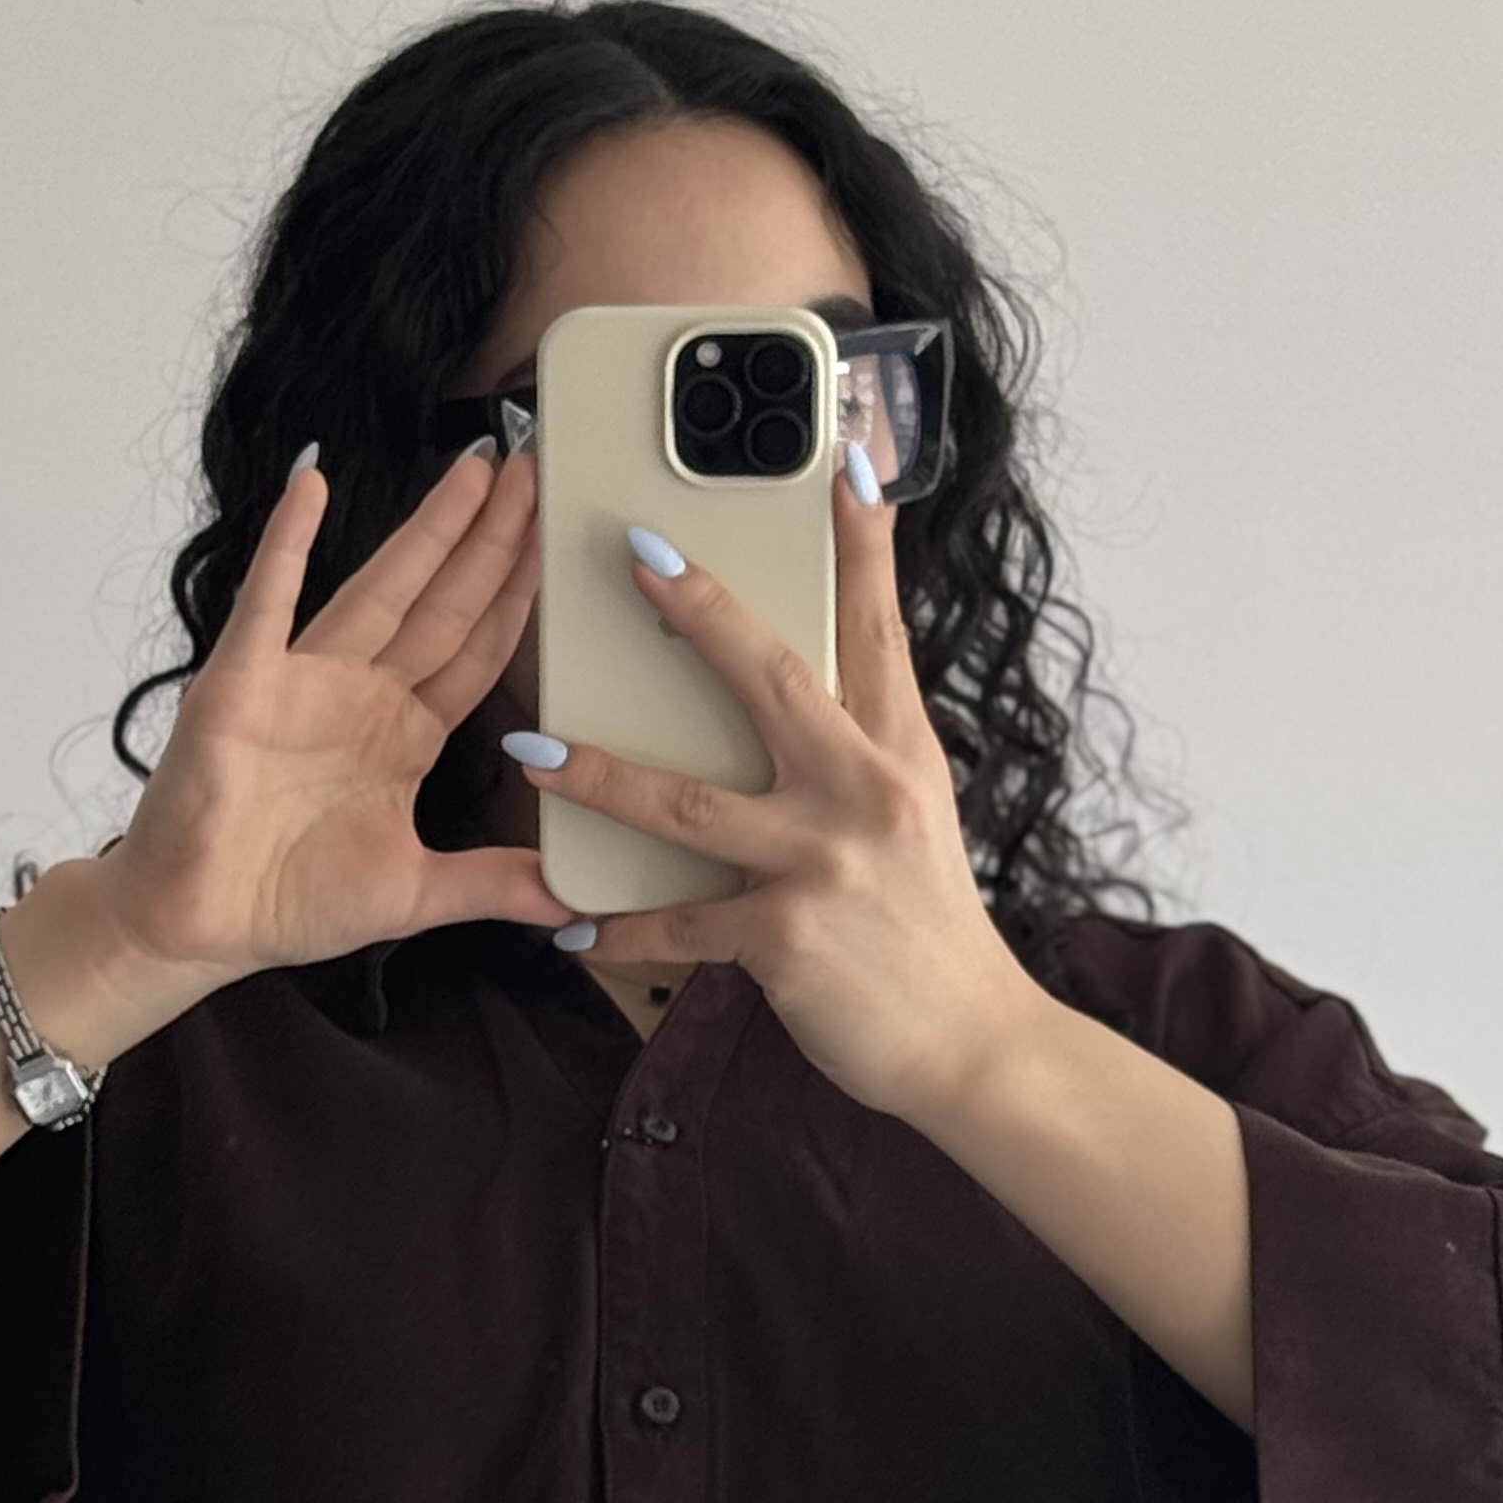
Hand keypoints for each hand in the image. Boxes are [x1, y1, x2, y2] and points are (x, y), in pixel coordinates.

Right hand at [73, 438, 571, 1003]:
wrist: (195, 925)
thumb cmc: (288, 902)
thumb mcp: (414, 895)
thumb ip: (491, 885)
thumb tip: (570, 906)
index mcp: (404, 736)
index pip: (478, 650)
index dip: (519, 596)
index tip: (556, 539)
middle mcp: (362, 695)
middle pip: (445, 602)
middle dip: (492, 540)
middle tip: (534, 471)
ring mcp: (304, 681)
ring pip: (382, 588)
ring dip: (427, 529)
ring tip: (474, 470)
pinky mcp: (243, 680)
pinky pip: (269, 600)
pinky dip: (288, 542)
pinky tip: (311, 485)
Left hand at [503, 457, 1043, 1120]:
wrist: (972, 1043)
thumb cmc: (928, 927)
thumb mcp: (914, 814)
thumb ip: (861, 745)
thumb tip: (814, 682)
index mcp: (899, 749)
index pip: (879, 624)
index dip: (860, 540)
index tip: (843, 459)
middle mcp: (867, 789)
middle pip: (774, 677)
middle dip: (700, 613)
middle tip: (636, 555)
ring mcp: (827, 862)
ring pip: (690, 803)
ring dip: (602, 774)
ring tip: (531, 751)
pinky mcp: (787, 937)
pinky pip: (680, 922)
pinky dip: (621, 928)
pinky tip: (571, 927)